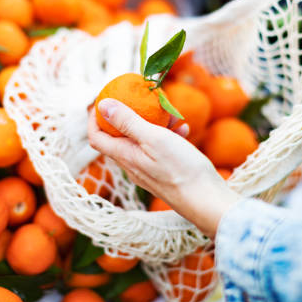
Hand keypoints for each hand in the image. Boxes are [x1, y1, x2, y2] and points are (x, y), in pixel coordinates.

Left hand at [88, 98, 235, 237]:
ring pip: (143, 140)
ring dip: (154, 124)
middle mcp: (132, 165)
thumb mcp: (153, 138)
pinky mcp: (164, 173)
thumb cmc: (180, 169)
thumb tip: (102, 105)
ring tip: (172, 115)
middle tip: (143, 101)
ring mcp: (148, 170)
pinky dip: (169, 136)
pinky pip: (160, 150)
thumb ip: (127, 121)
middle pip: (120, 136)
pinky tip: (184, 129)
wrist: (206, 201)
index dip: (94, 118)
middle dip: (130, 115)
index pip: (96, 137)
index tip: (104, 100)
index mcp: (125, 156)